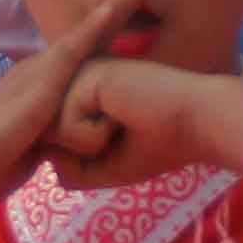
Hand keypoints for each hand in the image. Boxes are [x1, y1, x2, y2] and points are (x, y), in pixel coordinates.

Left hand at [52, 54, 242, 183]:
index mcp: (83, 94)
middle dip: (83, 153)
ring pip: (53, 134)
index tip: (118, 141)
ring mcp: (79, 75)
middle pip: (48, 136)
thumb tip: (47, 157)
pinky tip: (120, 119)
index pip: (54, 137)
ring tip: (121, 126)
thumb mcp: (107, 167)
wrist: (195, 126)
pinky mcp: (84, 77)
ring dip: (89, 146)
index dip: (79, 156)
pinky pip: (66, 128)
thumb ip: (71, 167)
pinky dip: (93, 138)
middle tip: (121, 135)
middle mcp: (77, 80)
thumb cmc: (159, 146)